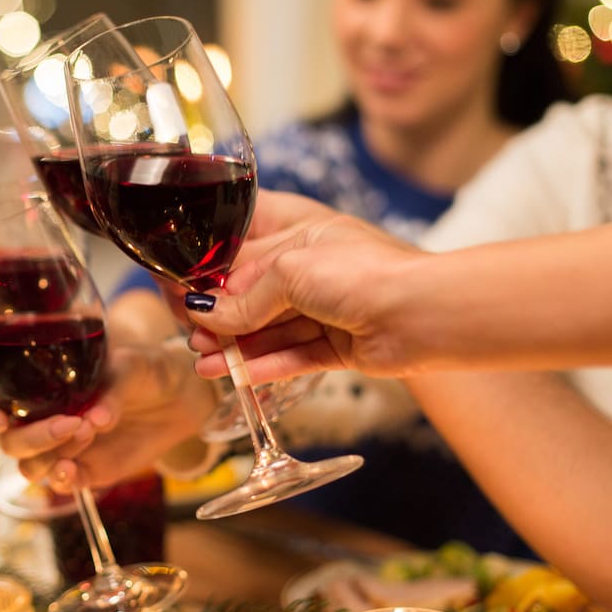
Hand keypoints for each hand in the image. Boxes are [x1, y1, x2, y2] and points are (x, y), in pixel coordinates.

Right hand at [0, 341, 216, 491]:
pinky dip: (62, 479)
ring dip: (50, 456)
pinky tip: (75, 469)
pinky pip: (60, 482)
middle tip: (71, 423)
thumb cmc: (144, 370)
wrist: (177, 399)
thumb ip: (110, 389)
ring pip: (30, 466)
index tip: (0, 420)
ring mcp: (61, 448)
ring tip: (87, 433)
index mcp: (38, 384)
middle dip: (32, 437)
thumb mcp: (130, 366)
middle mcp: (41, 417)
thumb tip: (96, 417)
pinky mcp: (84, 470)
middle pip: (10, 441)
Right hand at [185, 193, 425, 380]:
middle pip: (258, 299)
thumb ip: (245, 299)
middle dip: (224, 320)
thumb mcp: (289, 272)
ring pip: (273, 332)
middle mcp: (317, 272)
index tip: (188, 303)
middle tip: (191, 338)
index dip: (218, 283)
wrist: (423, 312)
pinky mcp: (341, 347)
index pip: (248, 260)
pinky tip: (236, 375)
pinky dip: (265, 366)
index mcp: (305, 235)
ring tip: (204, 364)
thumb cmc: (361, 272)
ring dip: (238, 349)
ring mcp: (330, 311)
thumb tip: (204, 314)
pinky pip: (295, 357)